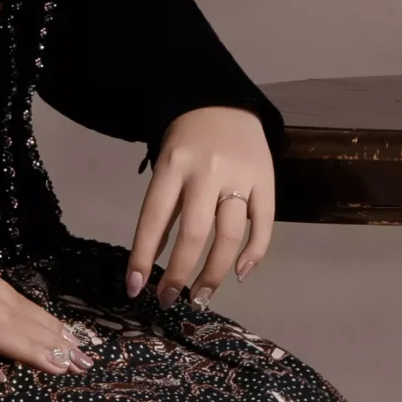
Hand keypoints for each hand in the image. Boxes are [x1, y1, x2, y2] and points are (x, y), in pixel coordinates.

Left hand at [125, 106, 274, 307]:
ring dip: (214, 272)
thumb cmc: (187, 141)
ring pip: (229, 234)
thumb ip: (163, 210)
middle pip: (194, 232)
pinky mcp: (267, 179)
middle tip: (170, 299)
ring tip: (201, 295)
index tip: (135, 288)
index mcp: (174, 165)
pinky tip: (240, 273)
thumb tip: (151, 262)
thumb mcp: (165, 165)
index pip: (154, 217)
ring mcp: (240, 176)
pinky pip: (263, 224)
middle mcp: (207, 171)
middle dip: (179, 273)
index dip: (142, 256)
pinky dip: (254, 254)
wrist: (223, 102)